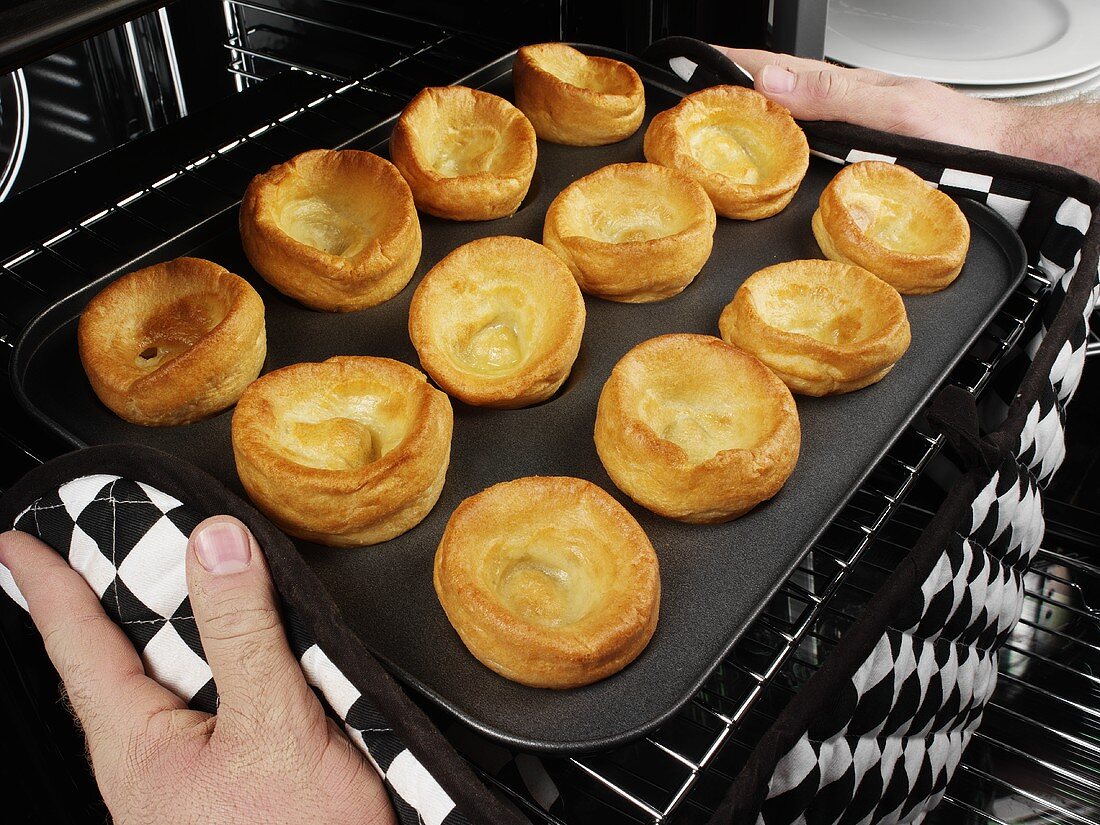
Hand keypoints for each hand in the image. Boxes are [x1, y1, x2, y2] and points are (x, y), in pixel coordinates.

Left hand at [0, 517, 394, 824]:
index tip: (18, 545)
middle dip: (85, 614)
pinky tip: (221, 669)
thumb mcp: (273, 723)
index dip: (49, 588)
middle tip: (69, 561)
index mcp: (139, 747)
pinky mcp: (217, 795)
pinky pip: (187, 717)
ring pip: (148, 696)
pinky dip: (191, 673)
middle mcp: (145, 769)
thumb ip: (243, 633)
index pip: (79, 646)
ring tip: (146, 602)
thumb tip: (215, 545)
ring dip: (144, 643)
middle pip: (103, 672)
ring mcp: (178, 787)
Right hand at [714, 47, 1009, 152]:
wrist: (1000, 155)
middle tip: (694, 97)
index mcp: (843, 87)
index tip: (695, 65)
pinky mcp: (860, 145)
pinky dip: (780, 136)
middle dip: (732, 87)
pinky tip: (773, 147)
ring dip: (752, 111)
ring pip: (790, 111)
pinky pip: (808, 135)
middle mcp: (844, 101)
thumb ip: (833, 98)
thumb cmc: (956, 136)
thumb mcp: (891, 112)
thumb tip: (773, 84)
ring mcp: (852, 121)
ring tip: (719, 119)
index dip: (734, 65)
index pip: (775, 68)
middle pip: (776, 88)